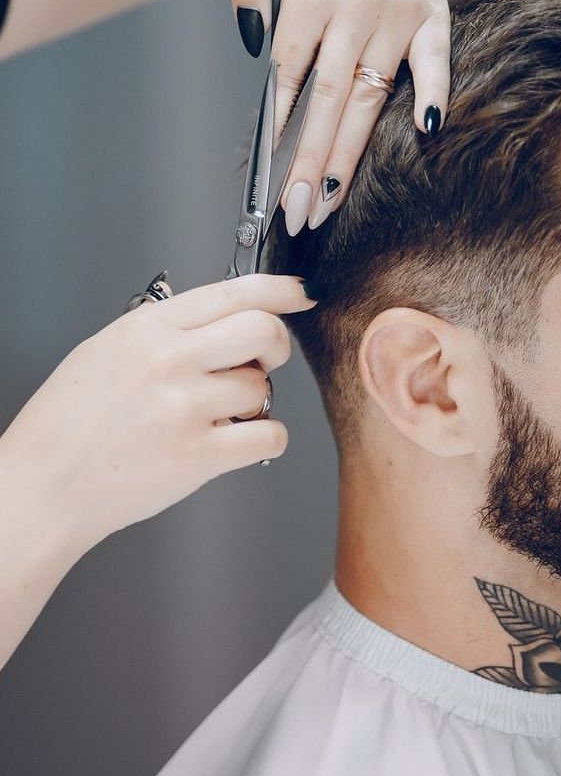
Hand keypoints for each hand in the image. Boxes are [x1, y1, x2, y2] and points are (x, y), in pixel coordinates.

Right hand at [0, 274, 314, 551]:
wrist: (43, 485)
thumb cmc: (69, 423)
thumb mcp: (109, 349)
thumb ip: (168, 330)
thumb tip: (225, 318)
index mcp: (149, 328)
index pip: (235, 292)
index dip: (280, 290)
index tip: (300, 293)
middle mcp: (169, 360)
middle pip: (263, 330)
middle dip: (276, 344)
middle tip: (264, 360)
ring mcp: (185, 408)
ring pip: (263, 388)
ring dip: (252, 402)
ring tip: (215, 414)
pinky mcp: (198, 456)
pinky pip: (268, 435)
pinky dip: (264, 438)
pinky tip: (235, 440)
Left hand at [226, 0, 450, 234]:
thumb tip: (252, 41)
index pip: (292, 77)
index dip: (283, 132)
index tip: (273, 181)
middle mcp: (357, 5)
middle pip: (331, 100)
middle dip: (312, 163)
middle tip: (298, 216)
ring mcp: (398, 11)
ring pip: (373, 94)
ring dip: (354, 150)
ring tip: (332, 197)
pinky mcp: (431, 11)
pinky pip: (436, 59)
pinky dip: (435, 93)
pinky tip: (428, 134)